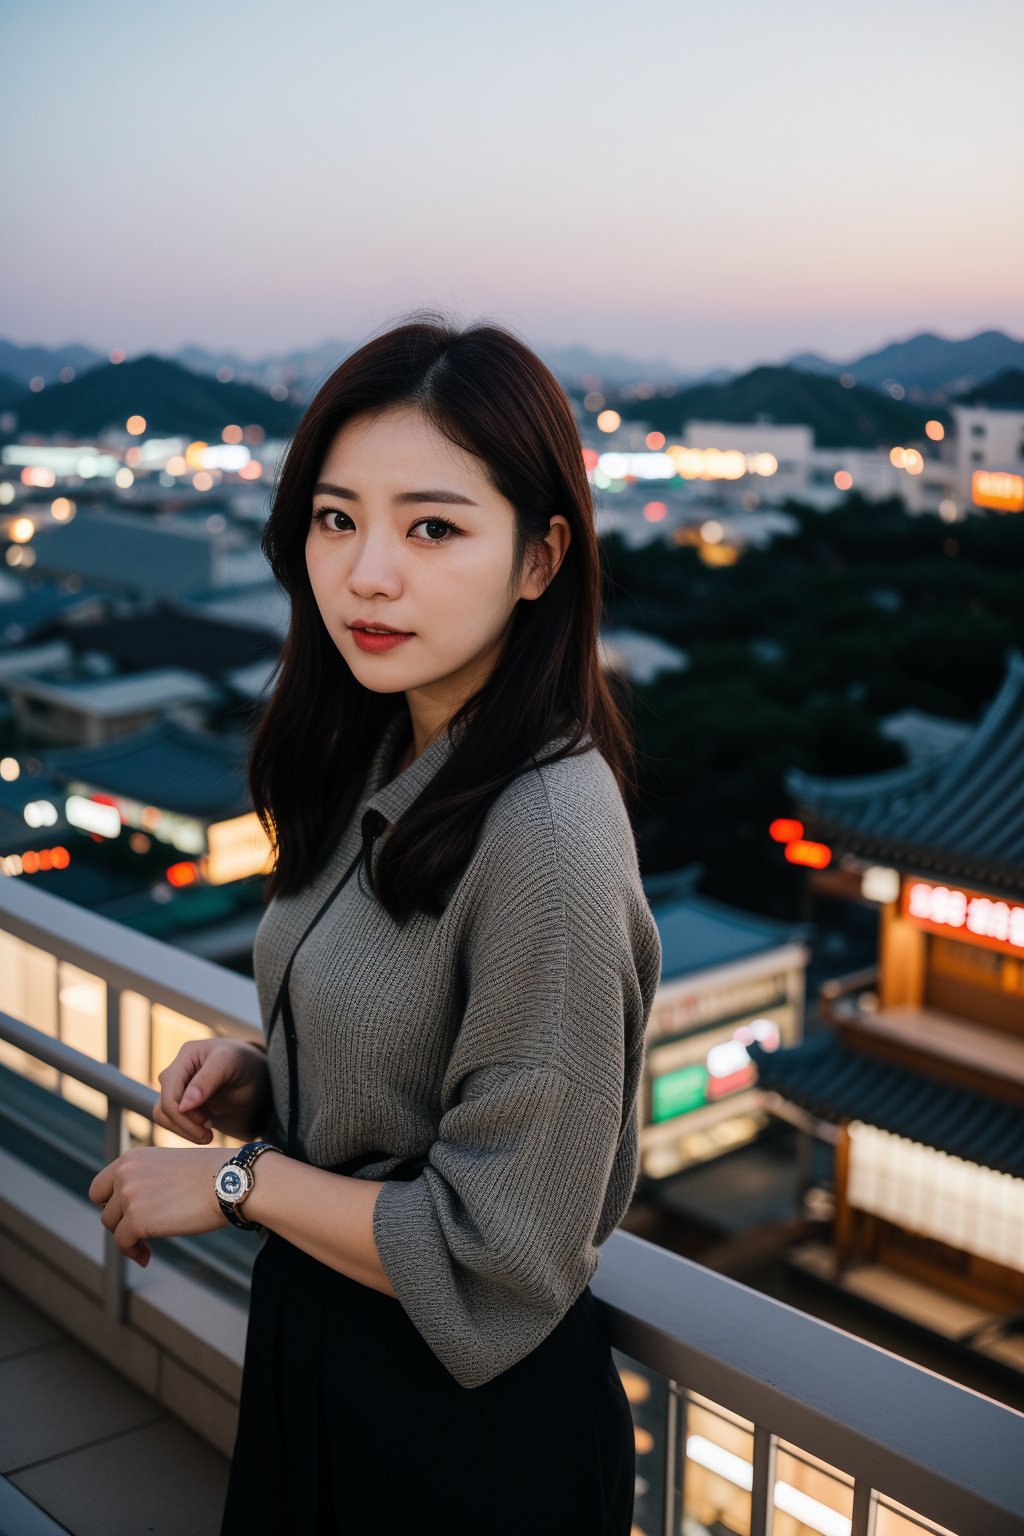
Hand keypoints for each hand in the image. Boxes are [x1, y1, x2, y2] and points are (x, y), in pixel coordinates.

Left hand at [88, 1145, 230, 1265]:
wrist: (230, 1181)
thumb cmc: (211, 1175)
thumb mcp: (168, 1165)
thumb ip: (146, 1178)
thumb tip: (134, 1205)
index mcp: (132, 1158)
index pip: (101, 1186)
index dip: (112, 1204)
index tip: (129, 1215)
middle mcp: (125, 1173)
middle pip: (104, 1208)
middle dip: (118, 1220)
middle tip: (138, 1230)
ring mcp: (129, 1196)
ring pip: (113, 1226)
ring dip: (128, 1238)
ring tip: (147, 1245)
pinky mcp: (137, 1219)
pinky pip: (123, 1243)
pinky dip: (133, 1253)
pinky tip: (147, 1257)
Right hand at [154, 1037, 270, 1144]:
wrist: (255, 1075)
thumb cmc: (244, 1063)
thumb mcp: (230, 1064)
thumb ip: (207, 1081)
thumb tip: (183, 1105)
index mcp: (186, 1056)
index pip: (170, 1091)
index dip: (182, 1112)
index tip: (206, 1123)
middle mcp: (177, 1072)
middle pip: (164, 1106)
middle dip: (185, 1124)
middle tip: (209, 1135)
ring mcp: (178, 1088)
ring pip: (163, 1116)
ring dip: (183, 1130)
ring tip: (208, 1135)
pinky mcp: (183, 1104)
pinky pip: (173, 1121)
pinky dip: (185, 1131)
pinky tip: (205, 1131)